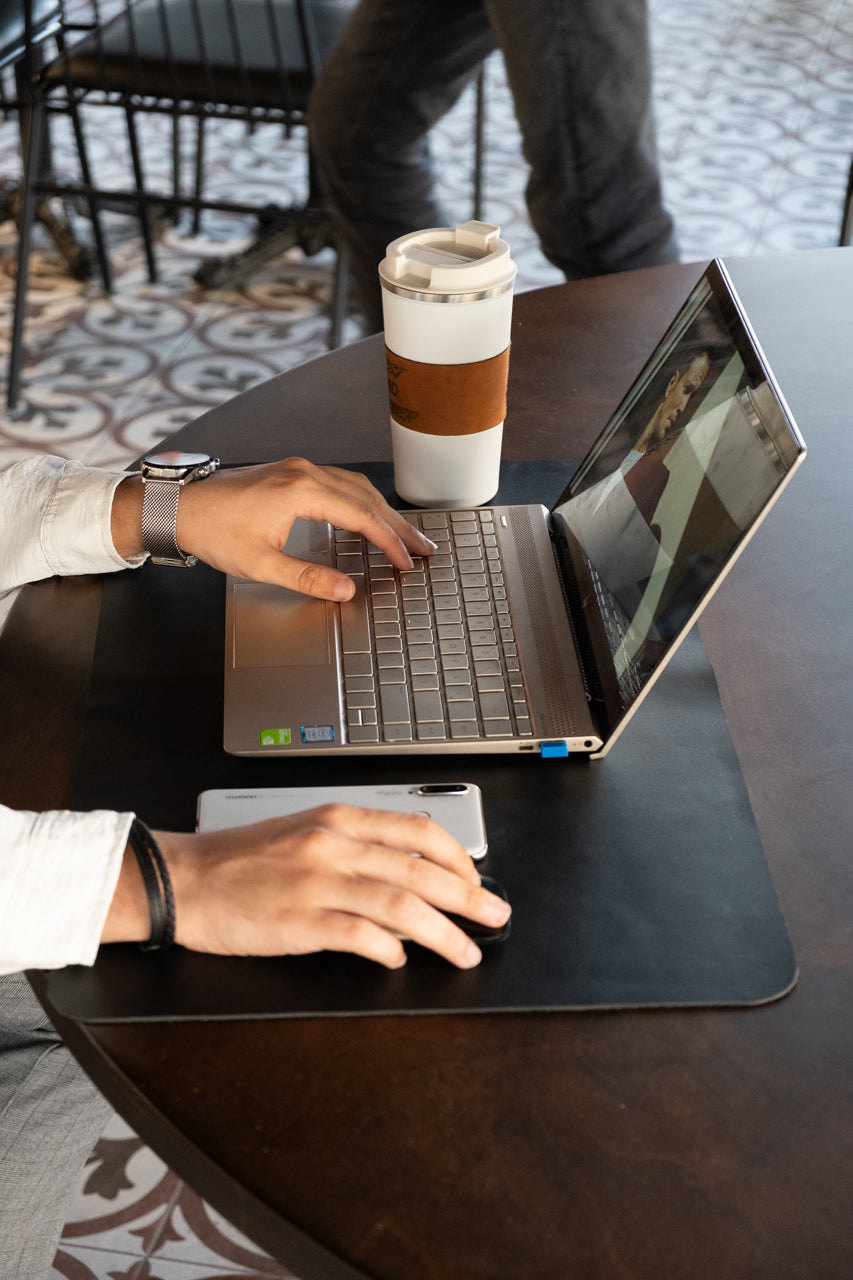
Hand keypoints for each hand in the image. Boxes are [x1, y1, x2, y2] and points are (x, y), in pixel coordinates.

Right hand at [106, 806, 511, 968]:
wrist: (185, 878)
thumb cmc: (241, 859)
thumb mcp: (303, 834)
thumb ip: (355, 848)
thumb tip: (407, 875)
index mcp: (338, 819)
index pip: (417, 829)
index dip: (457, 856)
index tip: (476, 878)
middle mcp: (334, 845)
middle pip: (421, 870)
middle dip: (469, 896)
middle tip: (494, 916)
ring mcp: (318, 883)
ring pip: (403, 905)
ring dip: (443, 933)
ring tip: (464, 952)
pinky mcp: (301, 921)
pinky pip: (362, 936)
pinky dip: (390, 950)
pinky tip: (400, 961)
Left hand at [112, 458, 435, 599]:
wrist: (179, 506)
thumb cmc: (214, 531)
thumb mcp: (260, 564)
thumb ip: (307, 578)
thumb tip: (345, 590)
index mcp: (300, 492)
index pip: (361, 516)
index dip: (389, 542)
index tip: (406, 562)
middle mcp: (305, 472)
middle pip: (367, 498)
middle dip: (399, 526)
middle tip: (425, 548)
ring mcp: (299, 468)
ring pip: (356, 487)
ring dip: (384, 511)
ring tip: (406, 535)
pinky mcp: (291, 472)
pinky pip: (340, 483)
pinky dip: (363, 501)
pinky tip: (370, 514)